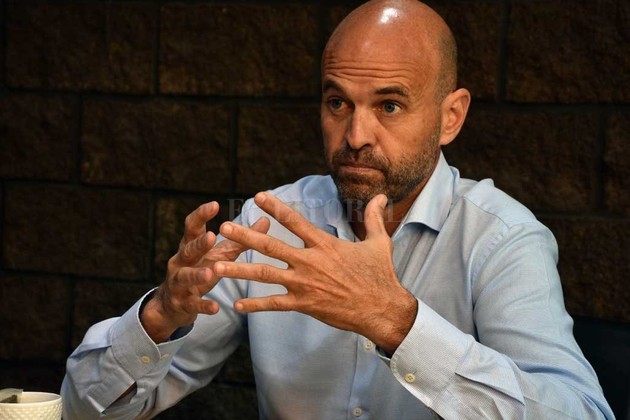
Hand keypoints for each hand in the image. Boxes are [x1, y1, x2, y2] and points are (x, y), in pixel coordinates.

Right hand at [141, 201, 269, 342]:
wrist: (172, 304)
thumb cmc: (200, 270)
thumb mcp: (218, 255)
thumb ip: (240, 240)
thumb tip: (266, 220)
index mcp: (189, 246)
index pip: (192, 227)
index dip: (201, 215)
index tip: (215, 204)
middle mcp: (180, 262)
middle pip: (187, 250)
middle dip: (199, 244)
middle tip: (212, 237)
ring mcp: (179, 283)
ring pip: (186, 277)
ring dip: (197, 275)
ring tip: (209, 273)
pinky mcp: (182, 303)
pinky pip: (192, 304)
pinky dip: (203, 306)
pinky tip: (215, 308)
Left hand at [214, 193, 417, 353]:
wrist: (382, 308)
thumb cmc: (380, 275)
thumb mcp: (379, 242)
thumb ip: (374, 218)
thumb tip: (382, 196)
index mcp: (324, 244)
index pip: (294, 221)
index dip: (274, 207)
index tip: (257, 196)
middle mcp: (310, 261)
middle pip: (270, 245)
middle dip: (245, 236)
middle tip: (224, 227)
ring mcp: (304, 284)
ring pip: (264, 275)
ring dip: (239, 270)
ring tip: (215, 267)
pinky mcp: (304, 304)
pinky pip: (274, 304)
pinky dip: (255, 305)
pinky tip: (237, 306)